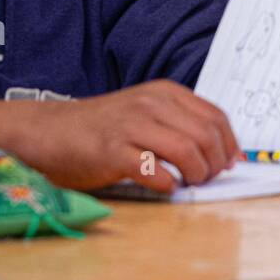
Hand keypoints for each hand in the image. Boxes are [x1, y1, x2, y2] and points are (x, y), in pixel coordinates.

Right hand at [20, 80, 238, 191]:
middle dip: (216, 164)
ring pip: (187, 151)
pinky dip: (167, 184)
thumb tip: (224, 156)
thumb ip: (181, 126)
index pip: (216, 117)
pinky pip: (155, 171)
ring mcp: (131, 126)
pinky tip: (163, 186)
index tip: (230, 165)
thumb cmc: (103, 128)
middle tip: (208, 179)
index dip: (230, 145)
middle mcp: (151, 104)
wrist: (49, 131)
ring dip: (196, 175)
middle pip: (206, 136)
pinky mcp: (112, 151)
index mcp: (165, 92)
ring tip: (188, 183)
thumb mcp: (147, 113)